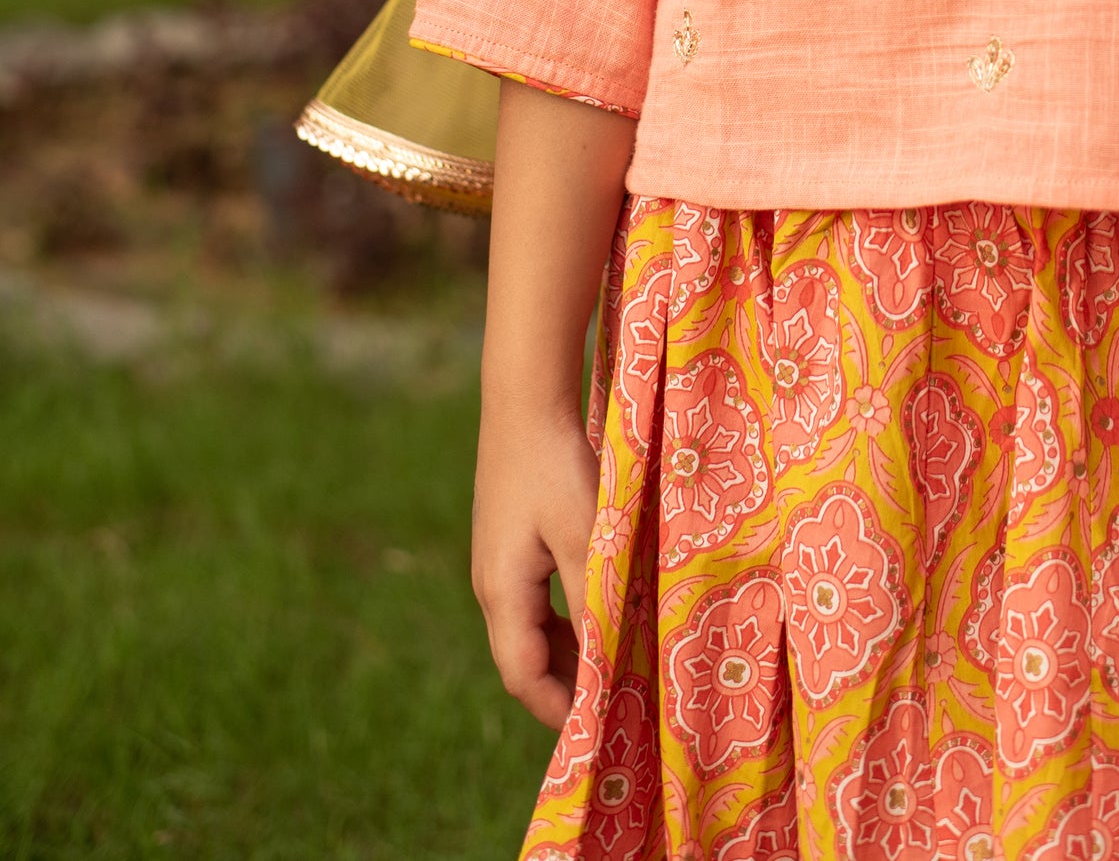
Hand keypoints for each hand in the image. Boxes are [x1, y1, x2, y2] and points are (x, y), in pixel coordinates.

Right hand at [472, 399, 600, 731]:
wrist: (525, 400)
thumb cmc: (555, 465)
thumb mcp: (582, 534)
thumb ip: (593, 598)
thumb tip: (607, 657)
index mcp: (502, 593)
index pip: (523, 677)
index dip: (558, 709)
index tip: (599, 730)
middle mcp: (492, 586)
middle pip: (525, 659)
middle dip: (566, 687)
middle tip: (614, 707)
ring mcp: (498, 564)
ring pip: (532, 631)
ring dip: (569, 653)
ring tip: (613, 669)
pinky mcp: (511, 543)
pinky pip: (536, 601)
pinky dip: (566, 620)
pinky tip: (598, 615)